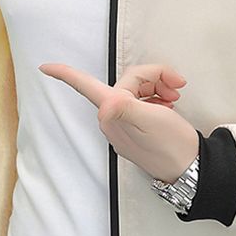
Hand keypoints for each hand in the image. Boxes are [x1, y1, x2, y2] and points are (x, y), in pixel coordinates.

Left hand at [38, 62, 198, 183]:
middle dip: (152, 76)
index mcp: (112, 112)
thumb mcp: (151, 120)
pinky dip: (156, 97)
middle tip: (176, 83)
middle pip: (126, 82)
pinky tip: (169, 103)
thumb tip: (105, 104)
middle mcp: (113, 118)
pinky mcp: (137, 130)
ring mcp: (125, 125)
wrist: (190, 168)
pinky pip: (141, 102)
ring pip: (136, 90)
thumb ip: (125, 108)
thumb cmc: (172, 145)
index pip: (85, 87)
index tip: (46, 67)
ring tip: (175, 94)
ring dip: (157, 86)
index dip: (65, 74)